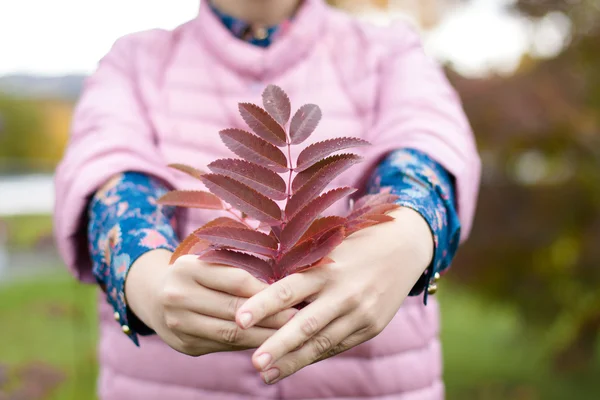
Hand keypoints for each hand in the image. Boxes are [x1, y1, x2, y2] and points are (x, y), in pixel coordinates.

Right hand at [125, 250, 296, 355]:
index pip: (237, 280)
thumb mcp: (210, 259)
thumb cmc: (197, 272)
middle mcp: (178, 296)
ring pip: (231, 334)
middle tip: (300, 318)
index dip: (267, 289)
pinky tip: (269, 343)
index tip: (295, 293)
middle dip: (271, 316)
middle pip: (235, 310)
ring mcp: (178, 324)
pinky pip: (223, 346)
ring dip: (264, 337)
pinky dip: (248, 345)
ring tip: (290, 335)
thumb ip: (238, 265)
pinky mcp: (184, 346)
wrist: (155, 295)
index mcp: (188, 268)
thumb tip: (285, 278)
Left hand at [235, 208, 433, 383]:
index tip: (240, 319)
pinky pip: (338, 346)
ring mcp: (360, 313)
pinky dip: (314, 356)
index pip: (290, 289)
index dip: (264, 304)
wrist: (403, 248)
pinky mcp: (371, 327)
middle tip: (254, 363)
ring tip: (266, 375)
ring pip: (322, 343)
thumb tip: (260, 289)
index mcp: (327, 268)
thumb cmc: (353, 245)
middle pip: (306, 324)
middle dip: (279, 346)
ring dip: (293, 361)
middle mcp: (344, 293)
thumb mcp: (328, 248)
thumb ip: (301, 269)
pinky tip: (293, 365)